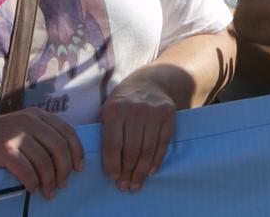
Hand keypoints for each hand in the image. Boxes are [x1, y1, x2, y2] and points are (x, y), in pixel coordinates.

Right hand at [0, 109, 83, 198]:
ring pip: (44, 161)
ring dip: (49, 181)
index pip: (68, 132)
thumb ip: (40, 133)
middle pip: (60, 147)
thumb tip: (65, 156)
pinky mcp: (3, 149)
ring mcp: (16, 134)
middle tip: (63, 184)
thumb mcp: (20, 126)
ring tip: (49, 193)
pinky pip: (26, 170)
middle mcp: (29, 121)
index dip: (77, 152)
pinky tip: (32, 189)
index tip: (79, 168)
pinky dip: (33, 182)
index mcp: (37, 114)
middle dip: (65, 169)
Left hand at [99, 77, 177, 192]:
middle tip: (125, 186)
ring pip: (147, 149)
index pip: (112, 145)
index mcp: (114, 110)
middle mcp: (135, 110)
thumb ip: (104, 133)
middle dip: (127, 172)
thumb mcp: (107, 110)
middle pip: (131, 150)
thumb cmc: (123, 103)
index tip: (113, 178)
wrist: (149, 82)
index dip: (112, 165)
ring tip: (136, 184)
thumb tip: (101, 165)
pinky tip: (151, 171)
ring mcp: (153, 112)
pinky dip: (157, 160)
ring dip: (142, 171)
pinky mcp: (168, 114)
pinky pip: (163, 143)